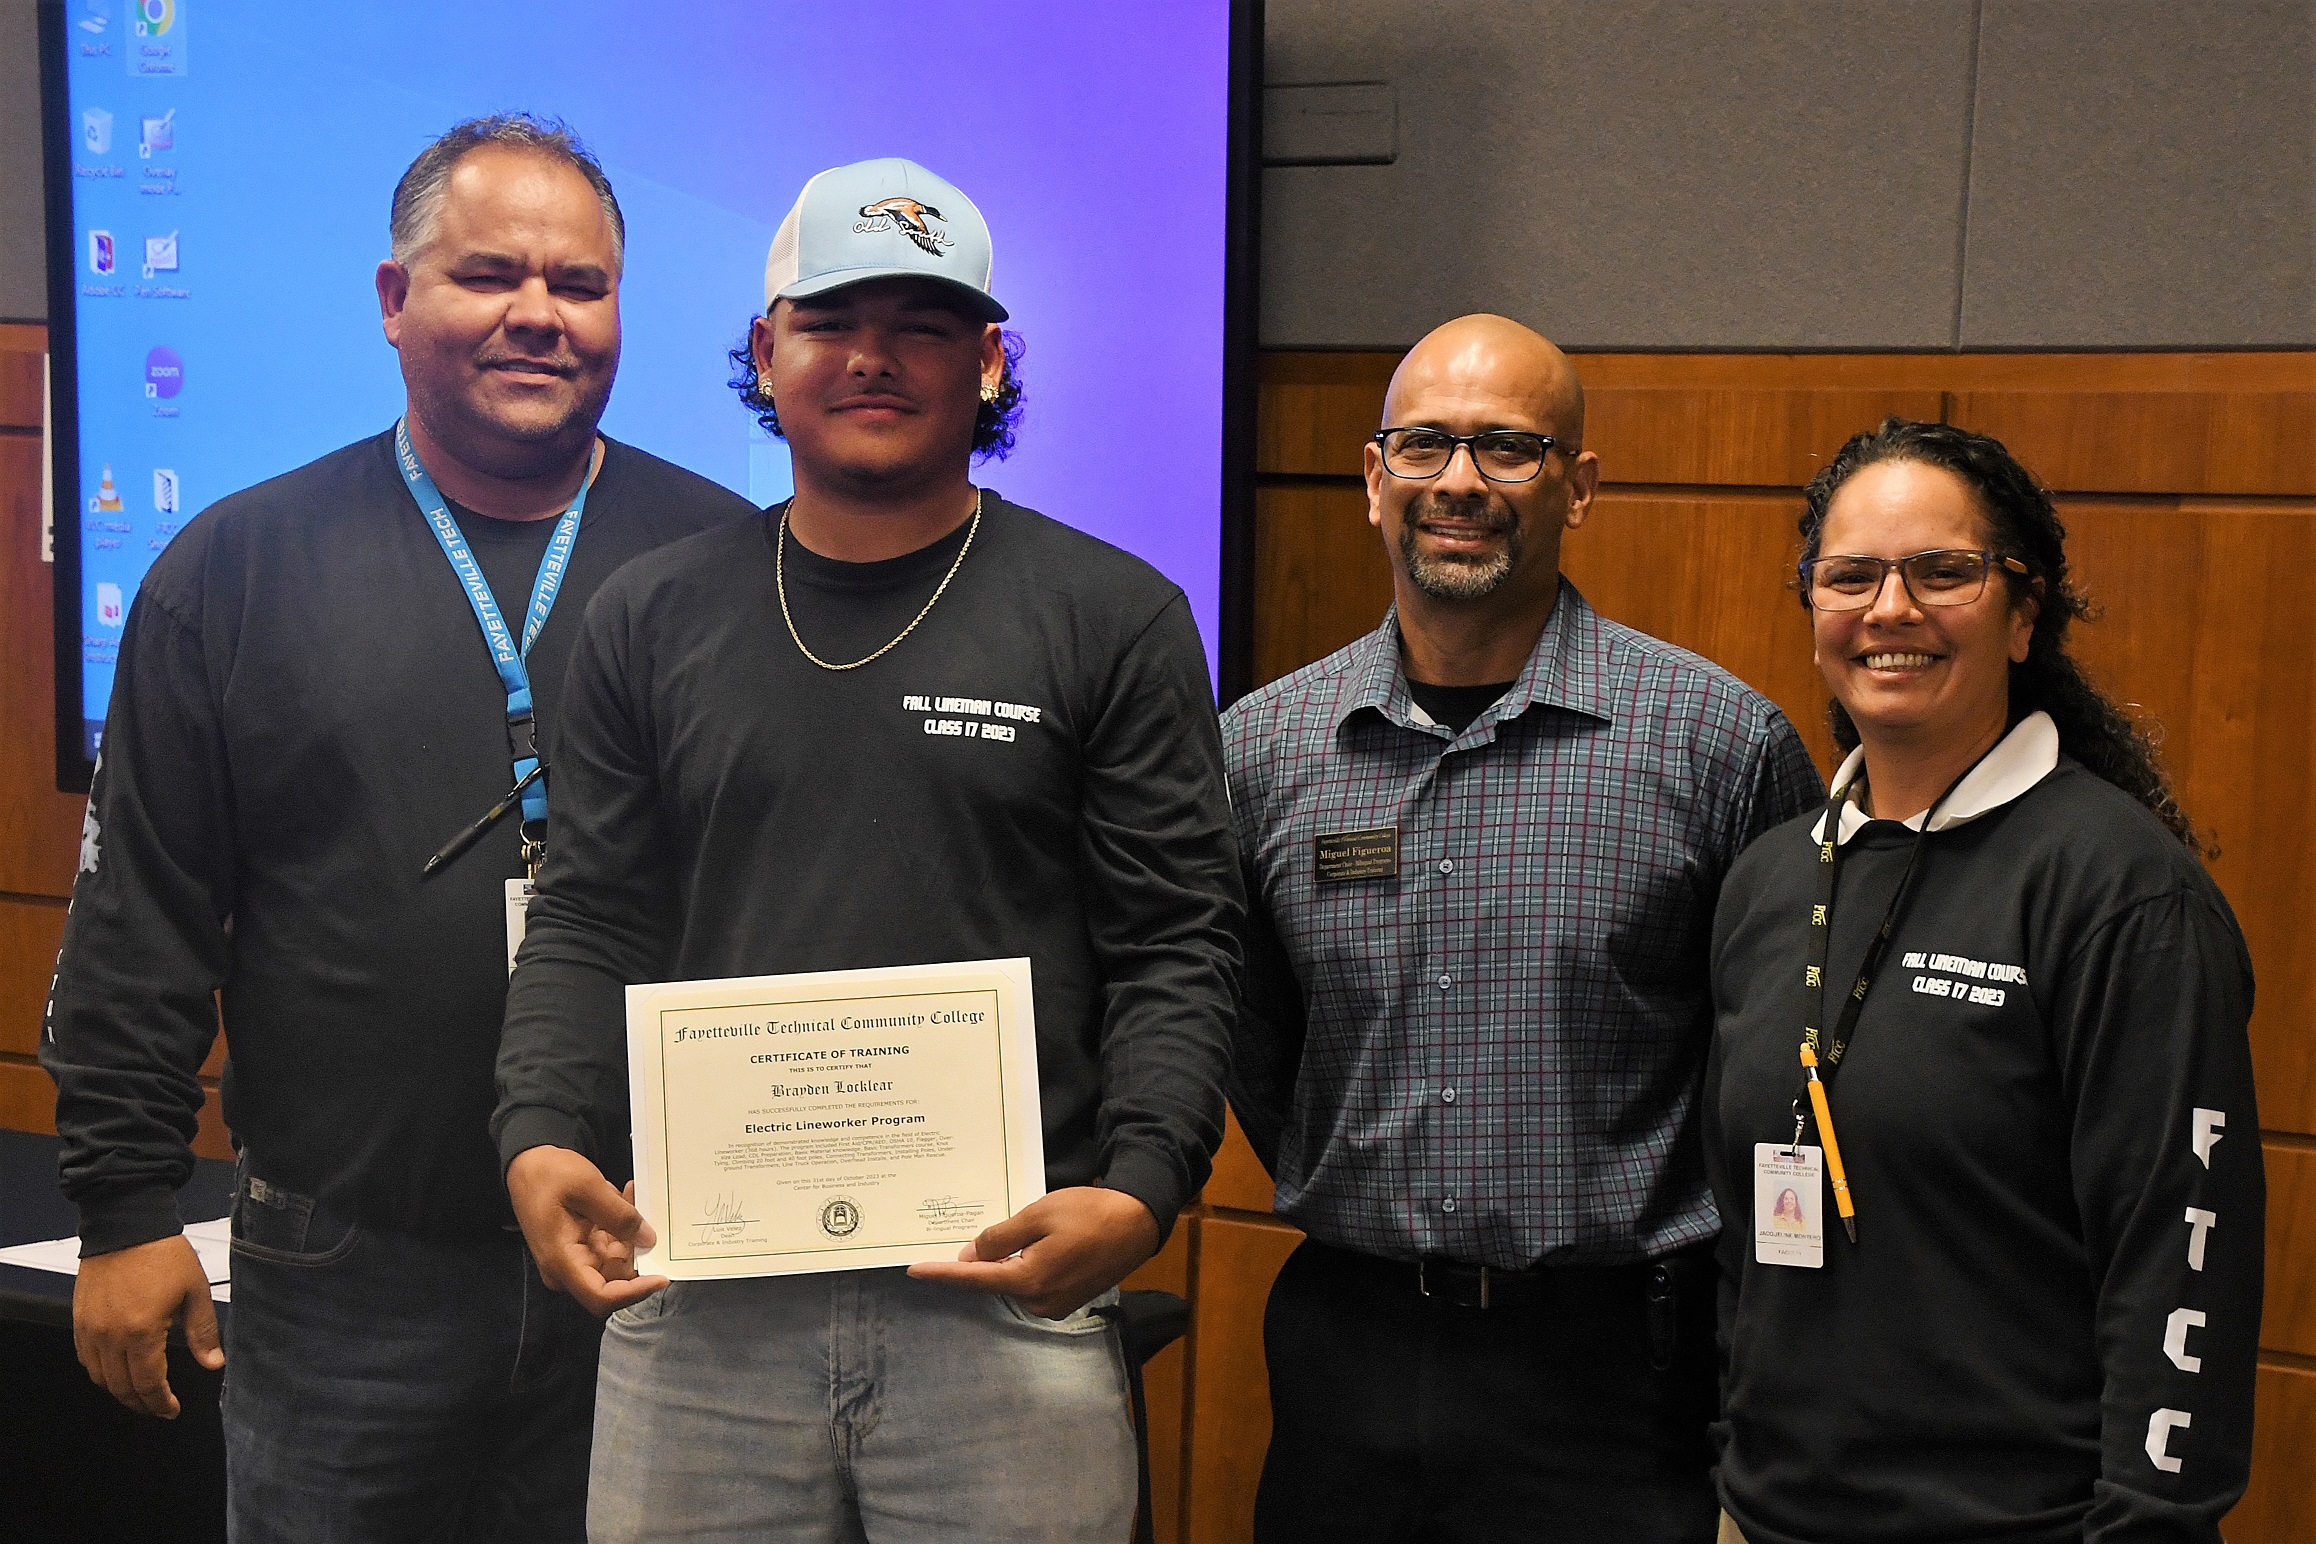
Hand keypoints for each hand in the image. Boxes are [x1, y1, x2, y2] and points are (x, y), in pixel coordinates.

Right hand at [73, 1233, 223, 1418]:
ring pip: (100, 1377)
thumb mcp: (194, 1291)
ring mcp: (90, 1329)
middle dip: (141, 1403)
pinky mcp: (79, 1320)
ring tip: (140, 1393)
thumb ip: (202, 1331)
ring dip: (119, 1391)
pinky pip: (86, 1358)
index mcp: (141, 1332)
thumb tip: (213, 1364)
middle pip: (121, 1387)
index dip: (160, 1402)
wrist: (127, 1226)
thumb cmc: (164, 1255)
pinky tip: (116, 1371)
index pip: (148, 1383)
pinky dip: (100, 1372)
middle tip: (158, 1408)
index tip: (171, 1410)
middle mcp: (110, 1337)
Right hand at [506, 1145, 666, 1316]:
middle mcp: (567, 1268)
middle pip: (614, 1279)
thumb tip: (648, 1240)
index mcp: (562, 1260)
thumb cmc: (546, 1174)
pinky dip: (620, 1226)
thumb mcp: (587, 1187)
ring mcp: (574, 1259)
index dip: (634, 1292)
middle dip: (636, 1249)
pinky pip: (609, 1246)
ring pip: (616, 1260)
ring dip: (629, 1232)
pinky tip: (623, 1198)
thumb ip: (618, 1215)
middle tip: (644, 1211)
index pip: (601, 1297)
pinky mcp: (580, 1248)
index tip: (661, 1277)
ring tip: (629, 1195)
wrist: (526, 1165)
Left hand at [908, 1186, 1160, 1318]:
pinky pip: (1034, 1284)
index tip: (914, 1271)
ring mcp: (1056, 1306)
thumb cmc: (1088, 1213)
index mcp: (1029, 1281)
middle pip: (996, 1281)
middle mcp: (1039, 1302)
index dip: (943, 1273)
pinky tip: (1041, 1244)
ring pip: (1015, 1281)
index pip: (974, 1278)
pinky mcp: (1069, 1301)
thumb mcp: (1038, 1215)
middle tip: (997, 1230)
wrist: (1138, 1222)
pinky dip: (1028, 1266)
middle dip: (986, 1259)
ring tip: (1029, 1232)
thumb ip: (1000, 1238)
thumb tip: (970, 1255)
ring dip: (1011, 1261)